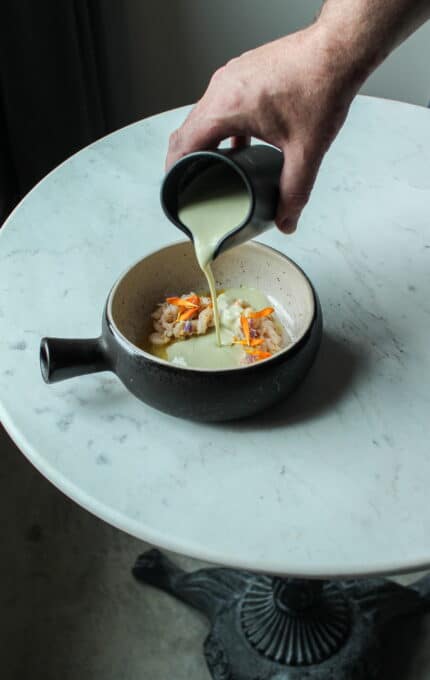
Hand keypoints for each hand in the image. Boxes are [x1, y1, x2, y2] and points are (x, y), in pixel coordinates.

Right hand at [166, 24, 359, 232]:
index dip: (174, 171)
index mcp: (226, 107)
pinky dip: (220, 127)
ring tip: (213, 168)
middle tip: (192, 186)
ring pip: (203, 116)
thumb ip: (294, 191)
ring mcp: (230, 76)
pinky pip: (219, 103)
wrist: (338, 50)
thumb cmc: (321, 87)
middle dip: (186, 161)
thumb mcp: (307, 151)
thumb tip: (286, 220)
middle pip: (187, 130)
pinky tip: (237, 144)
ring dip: (204, 142)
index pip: (183, 144)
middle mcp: (222, 88)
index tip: (175, 191)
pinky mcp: (242, 71)